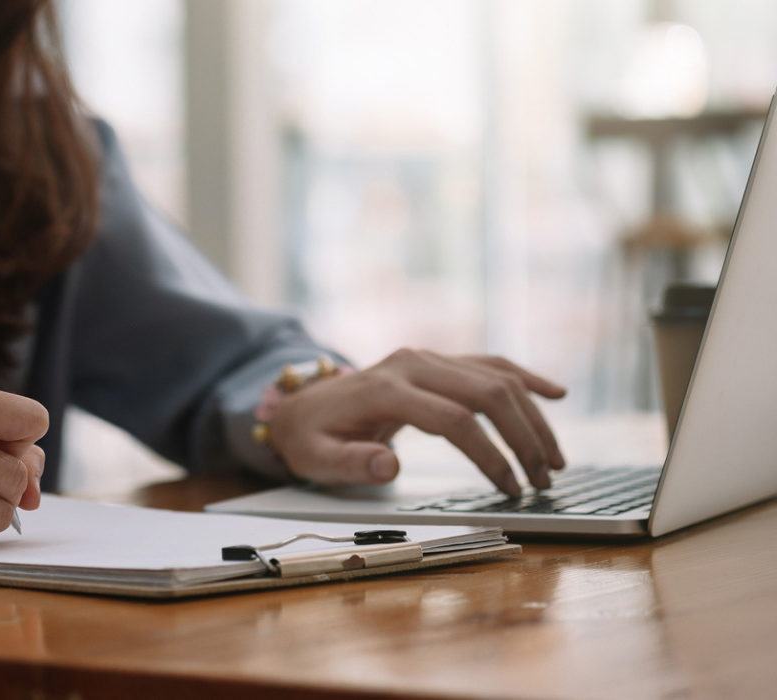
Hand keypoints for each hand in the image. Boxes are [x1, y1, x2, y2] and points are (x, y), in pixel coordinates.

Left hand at [268, 349, 565, 495]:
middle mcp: (412, 364)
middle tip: (545, 481)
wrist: (301, 406)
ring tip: (555, 461)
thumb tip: (388, 465)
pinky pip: (489, 364)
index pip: (454, 420)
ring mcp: (427, 358)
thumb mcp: (316, 459)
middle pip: (487, 393)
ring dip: (533, 417)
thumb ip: (350, 464)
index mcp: (385, 389)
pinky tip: (557, 395)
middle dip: (524, 438)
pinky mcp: (437, 361)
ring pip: (496, 378)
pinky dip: (525, 378)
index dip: (489, 455)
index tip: (511, 489)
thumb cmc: (311, 438)